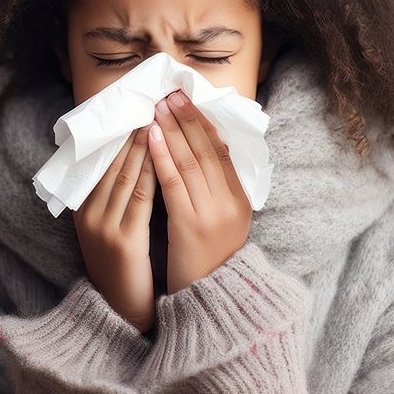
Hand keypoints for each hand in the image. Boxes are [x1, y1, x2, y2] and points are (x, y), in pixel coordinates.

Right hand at [71, 124, 157, 333]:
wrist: (121, 311)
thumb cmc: (122, 267)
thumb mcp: (110, 228)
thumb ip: (114, 198)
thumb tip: (132, 161)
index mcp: (83, 208)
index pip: (103, 163)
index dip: (122, 136)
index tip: (138, 111)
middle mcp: (89, 214)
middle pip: (113, 163)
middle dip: (134, 133)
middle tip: (151, 104)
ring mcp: (103, 227)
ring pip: (126, 175)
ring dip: (144, 146)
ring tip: (159, 120)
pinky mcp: (123, 241)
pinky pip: (140, 198)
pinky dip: (153, 172)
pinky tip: (165, 156)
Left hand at [148, 88, 252, 292]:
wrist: (208, 299)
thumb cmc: (207, 258)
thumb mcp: (222, 221)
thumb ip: (216, 190)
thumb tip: (202, 150)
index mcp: (241, 200)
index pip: (222, 150)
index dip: (204, 122)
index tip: (188, 99)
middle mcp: (231, 203)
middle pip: (207, 150)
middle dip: (187, 119)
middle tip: (170, 94)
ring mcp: (212, 214)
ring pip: (191, 161)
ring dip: (173, 130)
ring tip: (158, 108)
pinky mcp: (190, 225)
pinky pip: (175, 183)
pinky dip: (164, 157)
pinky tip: (153, 138)